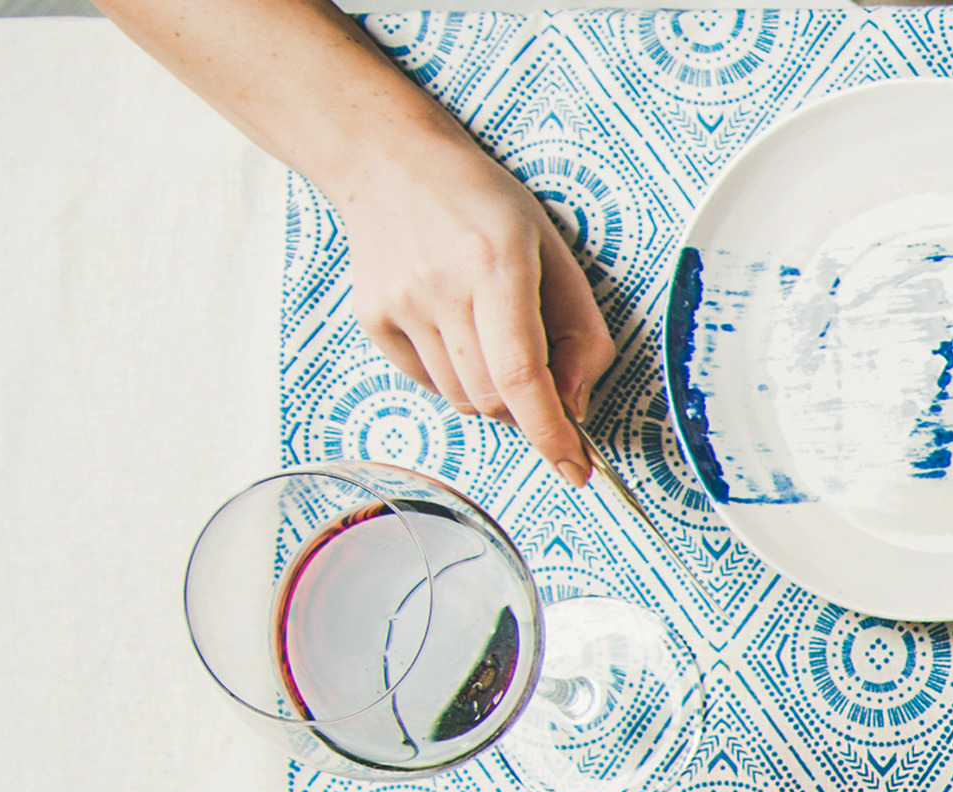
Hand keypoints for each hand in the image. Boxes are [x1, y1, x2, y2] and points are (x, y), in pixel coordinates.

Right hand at [335, 128, 610, 485]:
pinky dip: (454, 375)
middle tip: (539, 370)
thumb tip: (576, 405)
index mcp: (496, 265)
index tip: (575, 468)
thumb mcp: (553, 252)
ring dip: (491, 390)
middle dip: (527, 407)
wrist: (389, 163)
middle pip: (494, 398)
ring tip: (490, 331)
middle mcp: (441, 288)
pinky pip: (429, 382)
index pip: (523, 375)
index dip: (551, 432)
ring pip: (462, 399)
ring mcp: (399, 304)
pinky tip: (455, 325)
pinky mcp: (372, 317)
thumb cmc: (483, 204)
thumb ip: (580, 332)